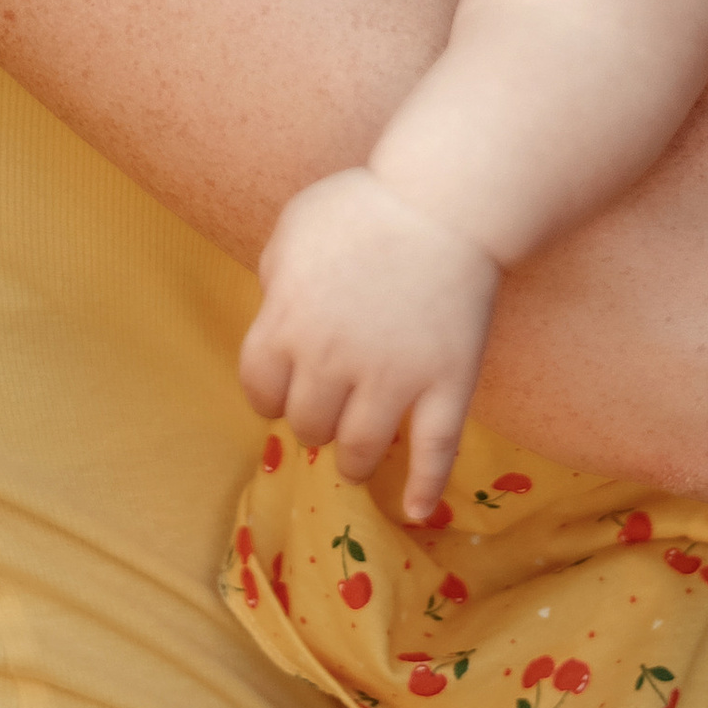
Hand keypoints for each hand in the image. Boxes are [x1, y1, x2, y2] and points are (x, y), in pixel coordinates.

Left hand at [237, 167, 500, 514]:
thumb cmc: (367, 204)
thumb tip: (273, 310)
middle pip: (308, 424)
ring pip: (360, 450)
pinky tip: (415, 510)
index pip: (259, 389)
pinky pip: (435, 451)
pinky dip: (425, 488)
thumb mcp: (295, 229)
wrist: (447, 197)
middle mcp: (332, 361)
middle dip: (314, 420)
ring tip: (359, 457)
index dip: (271, 395)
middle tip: (330, 411)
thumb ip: (275, 276)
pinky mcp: (446, 385)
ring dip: (354, 460)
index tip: (285, 393)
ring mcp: (392, 378)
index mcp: (287, 322)